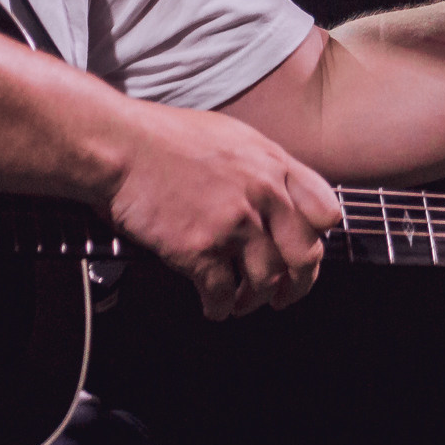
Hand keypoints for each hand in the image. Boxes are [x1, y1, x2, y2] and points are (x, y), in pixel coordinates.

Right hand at [107, 102, 342, 320]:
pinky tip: (213, 307)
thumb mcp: (229, 136)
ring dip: (254, 299)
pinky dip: (220, 308)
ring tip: (241, 303)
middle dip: (298, 284)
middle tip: (285, 295)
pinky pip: (222, 294)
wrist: (120, 145)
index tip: (304, 251)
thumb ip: (259, 166)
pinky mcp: (201, 250)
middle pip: (305, 256)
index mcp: (272, 164)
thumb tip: (274, 193)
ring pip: (266, 280)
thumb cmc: (163, 137)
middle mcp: (262, 194)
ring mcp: (234, 223)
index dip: (317, 237)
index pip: (325, 211)